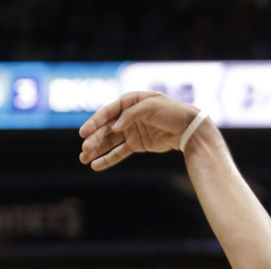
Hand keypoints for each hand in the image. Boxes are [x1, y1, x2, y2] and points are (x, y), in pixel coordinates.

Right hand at [79, 92, 200, 172]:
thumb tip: (115, 126)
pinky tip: (95, 165)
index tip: (83, 133)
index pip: (107, 113)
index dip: (94, 123)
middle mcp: (125, 116)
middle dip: (93, 139)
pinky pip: (119, 152)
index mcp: (127, 101)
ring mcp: (130, 131)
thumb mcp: (151, 107)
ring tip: (83, 158)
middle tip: (83, 150)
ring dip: (96, 150)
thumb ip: (131, 114)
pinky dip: (108, 159)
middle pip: (105, 129)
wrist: (188, 128)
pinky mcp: (137, 145)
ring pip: (109, 142)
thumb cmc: (171, 112)